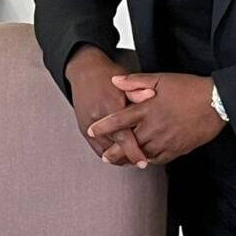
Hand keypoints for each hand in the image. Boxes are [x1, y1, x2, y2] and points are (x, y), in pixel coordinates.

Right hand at [65, 45, 151, 167]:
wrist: (85, 71)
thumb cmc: (109, 76)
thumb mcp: (126, 82)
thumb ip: (139, 92)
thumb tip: (153, 97)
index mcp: (110, 105)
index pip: (123, 136)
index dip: (134, 151)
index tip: (144, 162)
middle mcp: (97, 117)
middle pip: (114, 147)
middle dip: (128, 158)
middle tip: (142, 164)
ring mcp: (88, 124)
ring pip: (104, 150)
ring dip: (118, 158)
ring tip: (133, 161)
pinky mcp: (83, 128)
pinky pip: (96, 147)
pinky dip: (108, 154)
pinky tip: (119, 156)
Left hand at [90, 73, 226, 165]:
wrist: (217, 102)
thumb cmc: (189, 88)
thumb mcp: (162, 79)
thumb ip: (136, 81)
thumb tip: (115, 81)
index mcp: (148, 109)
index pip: (120, 120)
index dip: (104, 127)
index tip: (92, 131)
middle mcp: (155, 127)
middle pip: (128, 144)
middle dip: (114, 152)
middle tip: (105, 157)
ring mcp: (167, 140)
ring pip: (142, 155)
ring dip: (130, 159)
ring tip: (121, 162)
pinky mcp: (178, 148)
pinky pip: (159, 159)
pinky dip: (149, 161)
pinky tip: (145, 161)